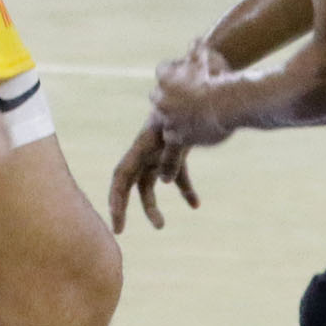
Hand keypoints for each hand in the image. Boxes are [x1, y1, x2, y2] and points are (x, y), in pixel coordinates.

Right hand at [107, 115, 200, 233]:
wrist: (208, 96)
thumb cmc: (191, 111)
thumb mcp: (180, 134)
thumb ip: (172, 156)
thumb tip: (164, 181)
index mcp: (142, 145)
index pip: (122, 175)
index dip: (116, 197)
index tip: (117, 220)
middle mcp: (146, 151)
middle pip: (130, 183)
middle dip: (122, 206)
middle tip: (119, 229)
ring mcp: (160, 153)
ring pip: (150, 184)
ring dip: (152, 205)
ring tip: (160, 226)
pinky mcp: (176, 154)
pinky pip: (177, 177)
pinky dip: (185, 190)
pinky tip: (196, 205)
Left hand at [150, 40, 239, 147]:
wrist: (230, 104)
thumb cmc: (219, 77)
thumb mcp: (208, 56)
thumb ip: (197, 49)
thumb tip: (194, 41)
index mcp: (165, 78)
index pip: (163, 71)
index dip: (174, 71)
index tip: (186, 74)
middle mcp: (162, 99)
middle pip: (157, 95)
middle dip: (168, 95)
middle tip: (185, 96)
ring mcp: (168, 119)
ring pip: (162, 117)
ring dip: (171, 115)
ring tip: (187, 115)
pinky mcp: (178, 136)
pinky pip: (170, 135)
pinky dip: (177, 133)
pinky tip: (188, 130)